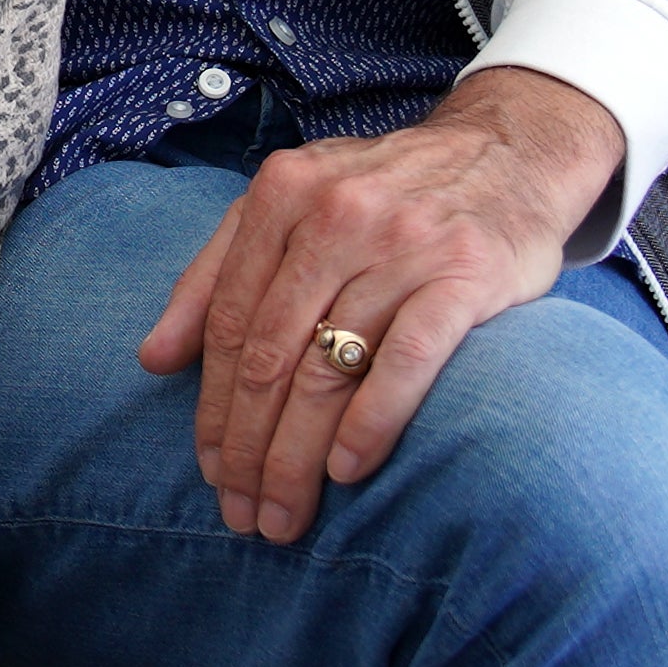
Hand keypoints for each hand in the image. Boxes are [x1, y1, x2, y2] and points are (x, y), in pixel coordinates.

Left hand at [139, 68, 625, 541]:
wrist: (513, 151)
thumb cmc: (389, 194)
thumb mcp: (293, 205)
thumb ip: (217, 273)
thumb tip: (153, 358)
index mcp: (283, 194)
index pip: (229, 321)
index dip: (212, 408)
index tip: (210, 471)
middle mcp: (337, 213)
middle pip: (270, 355)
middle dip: (248, 448)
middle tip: (243, 515)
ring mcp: (403, 243)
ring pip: (328, 368)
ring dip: (298, 456)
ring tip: (285, 515)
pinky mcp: (465, 273)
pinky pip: (406, 360)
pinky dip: (372, 422)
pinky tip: (347, 471)